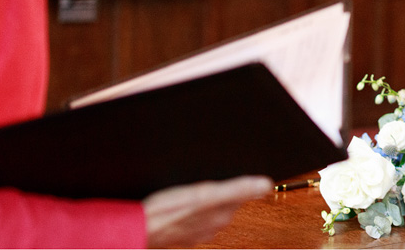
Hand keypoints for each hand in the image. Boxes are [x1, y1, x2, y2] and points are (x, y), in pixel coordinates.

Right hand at [142, 175, 271, 247]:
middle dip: (229, 190)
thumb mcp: (206, 195)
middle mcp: (213, 225)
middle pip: (229, 203)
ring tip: (206, 185)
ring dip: (211, 198)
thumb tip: (266, 185)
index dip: (246, 183)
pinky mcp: (182, 231)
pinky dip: (196, 207)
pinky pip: (196, 216)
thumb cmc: (168, 212)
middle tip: (226, 174)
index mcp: (222, 215)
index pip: (243, 196)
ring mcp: (197, 230)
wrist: (139, 228)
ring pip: (212, 209)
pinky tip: (188, 202)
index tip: (252, 173)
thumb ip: (237, 190)